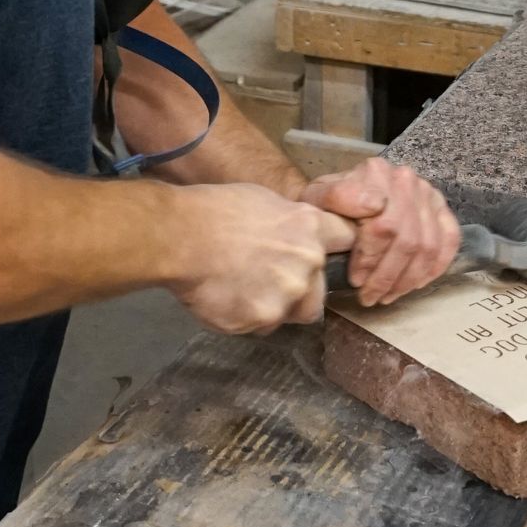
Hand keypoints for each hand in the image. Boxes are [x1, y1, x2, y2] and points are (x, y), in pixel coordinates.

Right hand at [168, 184, 355, 334]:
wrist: (179, 237)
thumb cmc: (215, 210)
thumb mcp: (265, 201)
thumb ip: (292, 225)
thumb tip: (297, 236)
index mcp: (311, 228)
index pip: (348, 241)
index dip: (336, 250)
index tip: (325, 257)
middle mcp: (308, 262)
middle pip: (321, 289)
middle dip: (301, 290)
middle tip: (267, 280)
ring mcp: (288, 294)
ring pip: (295, 313)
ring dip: (277, 308)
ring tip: (244, 291)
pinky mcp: (263, 318)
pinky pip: (263, 326)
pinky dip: (248, 317)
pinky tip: (227, 299)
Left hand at [299, 159, 460, 306]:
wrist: (343, 195)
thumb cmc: (330, 204)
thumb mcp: (317, 199)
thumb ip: (336, 198)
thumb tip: (373, 206)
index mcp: (375, 173)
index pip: (382, 226)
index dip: (370, 258)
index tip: (355, 279)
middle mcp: (406, 179)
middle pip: (407, 240)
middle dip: (388, 276)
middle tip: (369, 297)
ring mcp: (427, 193)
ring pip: (427, 245)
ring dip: (408, 279)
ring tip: (387, 296)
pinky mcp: (441, 209)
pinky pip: (449, 240)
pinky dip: (435, 267)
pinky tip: (415, 285)